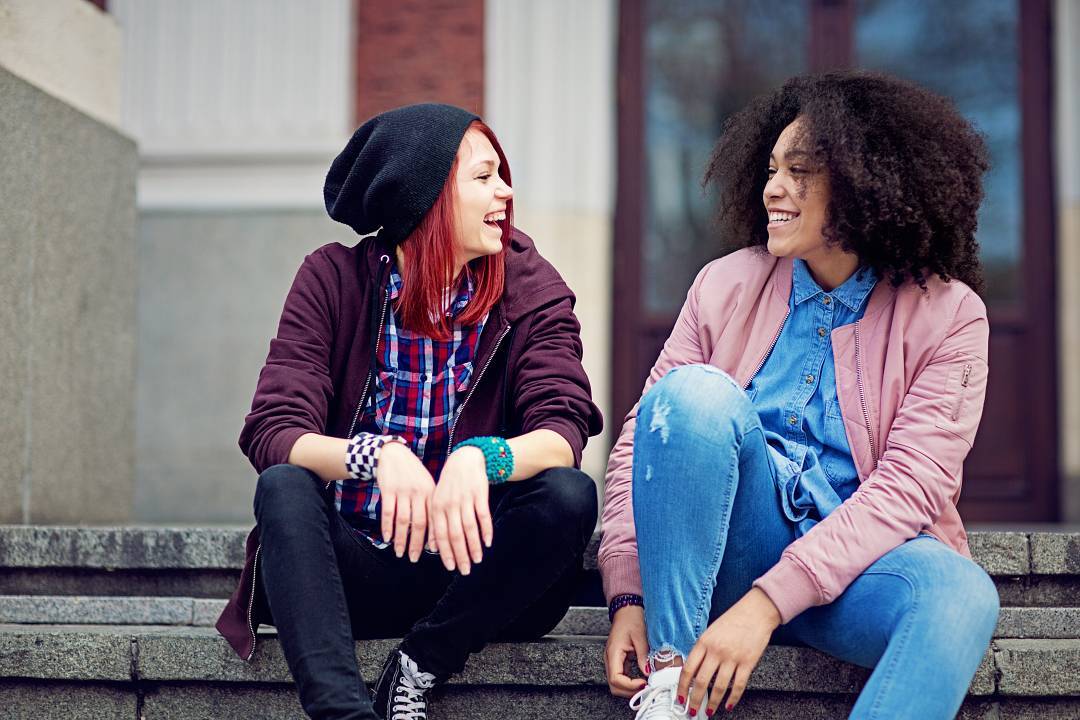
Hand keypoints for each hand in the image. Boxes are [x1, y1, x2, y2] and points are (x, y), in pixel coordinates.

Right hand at [375, 441, 435, 561]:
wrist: (394, 454)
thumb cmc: (413, 474)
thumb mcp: (427, 485)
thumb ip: (431, 506)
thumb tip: (435, 533)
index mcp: (431, 493)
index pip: (435, 518)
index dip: (435, 537)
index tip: (436, 553)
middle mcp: (419, 493)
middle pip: (419, 523)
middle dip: (417, 544)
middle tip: (415, 559)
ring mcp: (403, 491)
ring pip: (403, 521)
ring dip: (400, 539)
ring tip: (400, 553)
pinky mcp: (389, 490)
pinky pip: (388, 512)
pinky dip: (387, 527)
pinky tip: (387, 538)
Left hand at [430, 446, 491, 573]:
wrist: (465, 460)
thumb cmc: (450, 484)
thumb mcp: (437, 500)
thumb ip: (435, 523)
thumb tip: (433, 547)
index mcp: (437, 508)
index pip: (440, 535)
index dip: (446, 553)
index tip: (452, 567)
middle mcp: (450, 505)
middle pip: (455, 535)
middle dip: (460, 555)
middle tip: (465, 570)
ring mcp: (465, 500)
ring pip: (469, 528)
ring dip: (474, 546)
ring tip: (478, 559)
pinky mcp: (479, 495)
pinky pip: (482, 516)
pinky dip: (486, 530)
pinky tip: (488, 542)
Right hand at [605, 605, 648, 697]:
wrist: (626, 610)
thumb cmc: (631, 619)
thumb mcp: (640, 636)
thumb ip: (643, 656)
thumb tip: (648, 673)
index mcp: (613, 653)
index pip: (616, 679)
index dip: (629, 686)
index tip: (644, 683)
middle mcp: (610, 660)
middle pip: (614, 686)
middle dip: (630, 691)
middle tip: (646, 688)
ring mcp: (613, 662)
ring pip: (617, 685)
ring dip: (630, 689)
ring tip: (646, 685)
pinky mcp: (618, 662)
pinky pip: (621, 678)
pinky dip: (631, 683)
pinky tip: (642, 680)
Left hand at [678, 588, 779, 715]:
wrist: (756, 612)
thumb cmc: (733, 620)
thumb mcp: (710, 632)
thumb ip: (702, 650)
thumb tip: (693, 672)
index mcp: (703, 642)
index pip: (688, 669)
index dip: (682, 687)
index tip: (680, 698)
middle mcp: (716, 651)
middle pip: (701, 682)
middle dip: (695, 700)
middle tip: (693, 710)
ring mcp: (732, 658)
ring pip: (719, 687)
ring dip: (713, 703)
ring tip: (710, 711)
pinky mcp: (748, 663)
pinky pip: (738, 686)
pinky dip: (733, 698)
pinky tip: (728, 705)